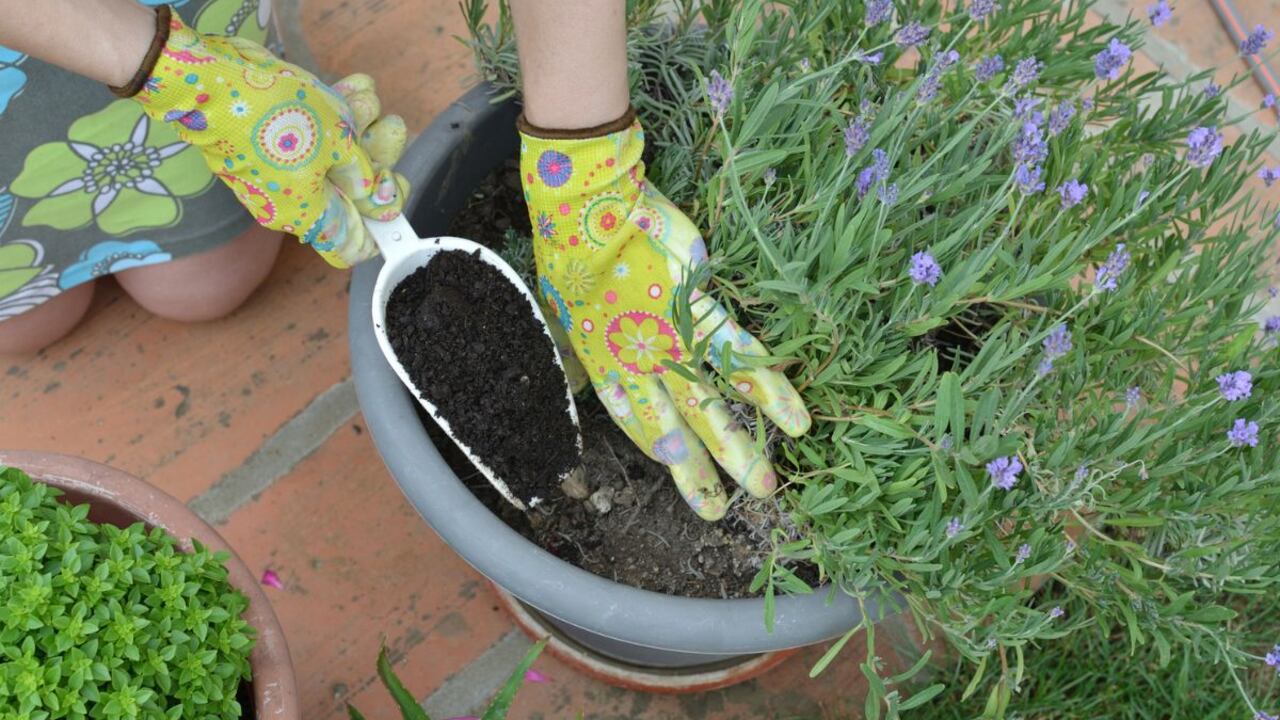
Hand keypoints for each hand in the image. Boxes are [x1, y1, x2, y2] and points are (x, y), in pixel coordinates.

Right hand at [130, 12, 408, 267]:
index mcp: (307, 216)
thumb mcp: (337, 144)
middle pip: (350, 195)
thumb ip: (364, 176)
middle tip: (390, 129)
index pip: (351, 247)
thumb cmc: (274, 116)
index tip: (393, 192)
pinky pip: (312, 134)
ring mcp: (278, 171)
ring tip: (368, 100)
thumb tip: (381, 205)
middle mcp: (291, 201)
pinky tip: (354, 87)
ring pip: (335, 158)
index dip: (380, 226)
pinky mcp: (269, 142)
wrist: (211, 78)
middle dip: (376, 159)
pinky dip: (335, 112)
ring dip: (360, 126)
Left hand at [520, 114, 810, 519]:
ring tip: (766, 484)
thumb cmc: (571, 256)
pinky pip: (738, 355)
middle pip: (677, 429)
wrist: (588, 213)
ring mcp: (672, 341)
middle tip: (726, 508)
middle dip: (702, 471)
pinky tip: (793, 418)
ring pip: (711, 404)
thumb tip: (579, 369)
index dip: (665, 456)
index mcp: (607, 366)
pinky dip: (767, 387)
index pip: (638, 424)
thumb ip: (578, 348)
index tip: (691, 486)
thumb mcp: (564, 313)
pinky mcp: (700, 311)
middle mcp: (641, 365)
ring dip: (740, 446)